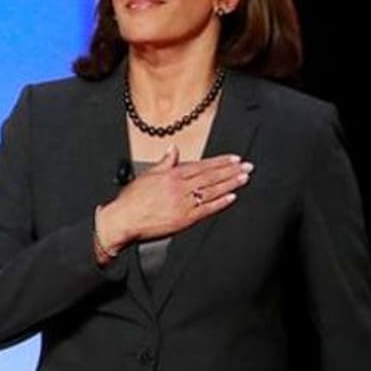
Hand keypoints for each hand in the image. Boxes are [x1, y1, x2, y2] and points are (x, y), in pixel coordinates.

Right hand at [96, 144, 252, 253]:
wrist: (123, 220)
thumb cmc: (131, 200)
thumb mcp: (146, 175)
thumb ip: (164, 162)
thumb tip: (173, 150)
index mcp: (171, 175)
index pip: (201, 165)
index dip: (219, 162)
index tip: (233, 158)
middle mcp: (180, 187)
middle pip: (210, 176)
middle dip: (231, 170)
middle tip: (247, 166)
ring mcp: (183, 203)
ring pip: (211, 190)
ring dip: (230, 184)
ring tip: (244, 178)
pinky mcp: (184, 219)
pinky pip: (206, 209)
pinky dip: (220, 203)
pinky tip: (231, 197)